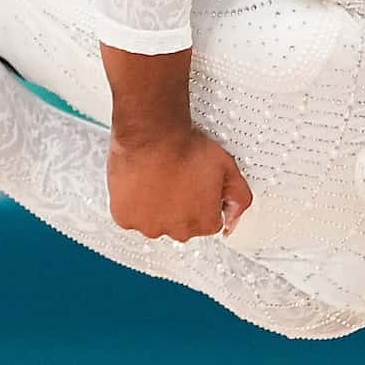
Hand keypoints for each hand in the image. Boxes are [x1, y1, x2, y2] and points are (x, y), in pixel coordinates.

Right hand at [107, 124, 253, 240]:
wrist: (153, 134)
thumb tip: (234, 219)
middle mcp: (177, 230)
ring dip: (154, 207)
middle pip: (180, 225)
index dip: (202, 201)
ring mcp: (149, 226)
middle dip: (178, 207)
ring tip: (155, 180)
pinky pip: (129, 216)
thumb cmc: (185, 148)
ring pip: (153, 221)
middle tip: (174, 180)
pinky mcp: (125, 217)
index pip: (207, 222)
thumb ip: (239, 198)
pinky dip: (132, 203)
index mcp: (203, 222)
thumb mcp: (228, 168)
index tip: (194, 186)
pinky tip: (138, 184)